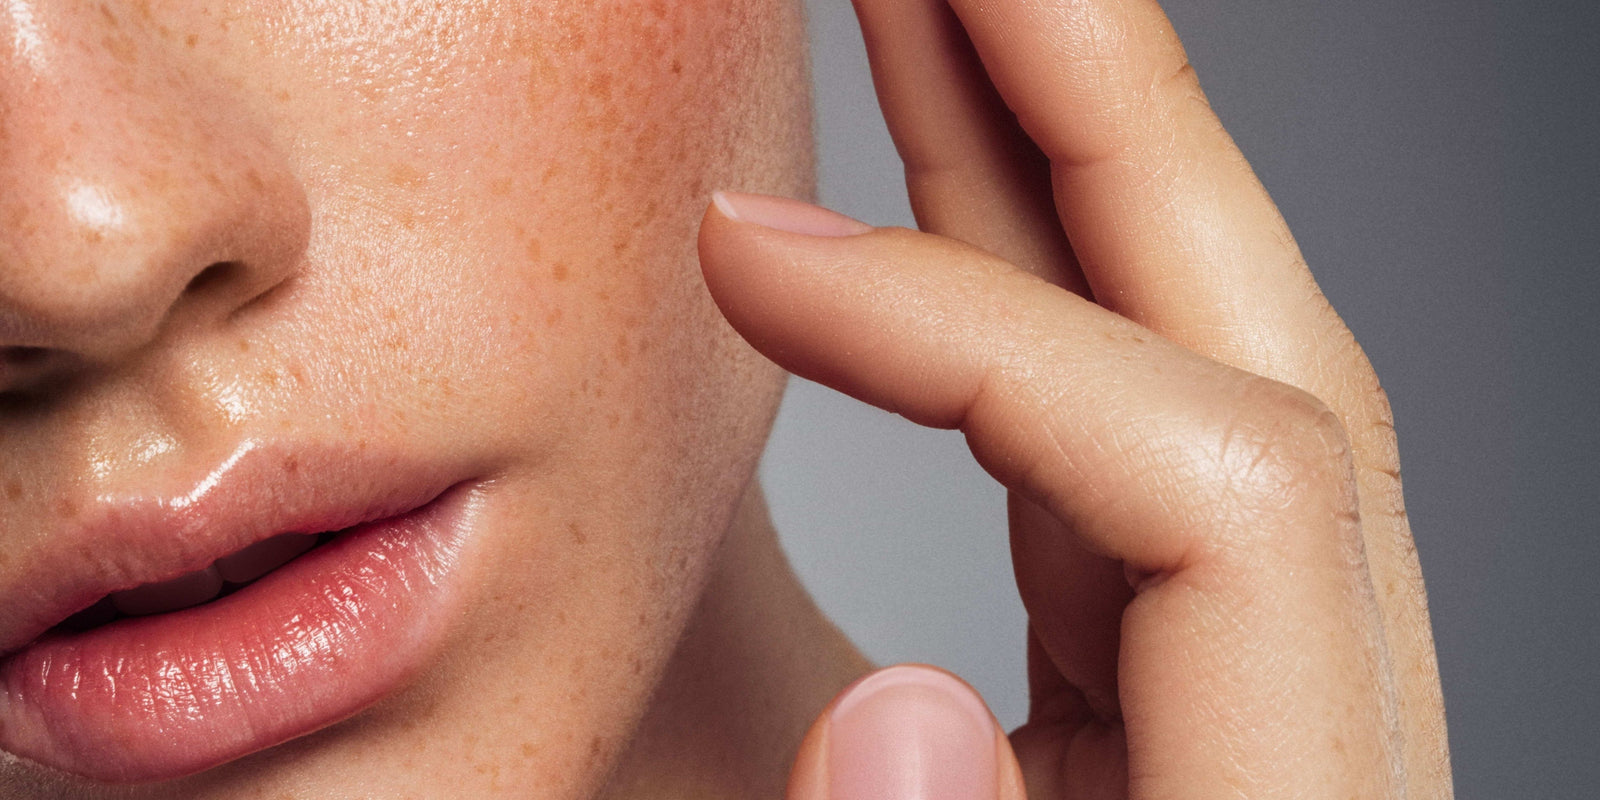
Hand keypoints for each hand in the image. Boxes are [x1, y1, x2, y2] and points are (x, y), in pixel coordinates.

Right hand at [697, 0, 1450, 796]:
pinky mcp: (1172, 664)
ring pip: (1186, 356)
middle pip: (1261, 345)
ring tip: (928, 15)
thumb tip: (897, 714)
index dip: (978, 332)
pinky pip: (1108, 430)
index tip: (744, 248)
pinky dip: (1012, 288)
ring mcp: (1254, 675)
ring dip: (1040, 156)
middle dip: (1092, 99)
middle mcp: (1321, 721)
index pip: (1226, 496)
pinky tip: (943, 190)